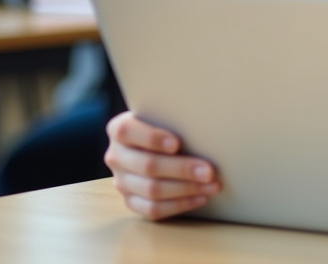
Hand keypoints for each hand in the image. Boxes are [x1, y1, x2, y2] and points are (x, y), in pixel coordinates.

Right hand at [105, 111, 219, 220]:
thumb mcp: (164, 117)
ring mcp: (121, 181)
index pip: (127, 131)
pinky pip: (153, 210)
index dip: (152, 138)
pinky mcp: (130, 201)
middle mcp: (116, 156)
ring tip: (211, 185)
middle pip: (147, 165)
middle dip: (182, 169)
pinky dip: (180, 205)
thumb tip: (203, 131)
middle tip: (209, 171)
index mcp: (119, 129)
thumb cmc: (165, 127)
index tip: (177, 144)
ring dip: (186, 189)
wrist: (154, 145)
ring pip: (152, 190)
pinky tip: (200, 198)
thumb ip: (173, 121)